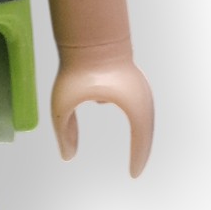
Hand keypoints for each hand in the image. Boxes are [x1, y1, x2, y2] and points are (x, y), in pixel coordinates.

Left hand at [50, 44, 153, 175]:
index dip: (139, 158)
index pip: (141, 140)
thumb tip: (67, 156)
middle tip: (136, 168)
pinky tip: (120, 118)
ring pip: (143, 116)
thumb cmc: (76, 69)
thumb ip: (64, 131)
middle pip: (147, 130)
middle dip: (142, 149)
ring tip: (135, 151)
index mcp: (132, 105)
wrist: (88, 35)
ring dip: (140, 133)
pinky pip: (136, 104)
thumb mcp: (63, 105)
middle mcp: (142, 97)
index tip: (133, 174)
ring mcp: (139, 86)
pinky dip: (133, 116)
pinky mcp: (132, 79)